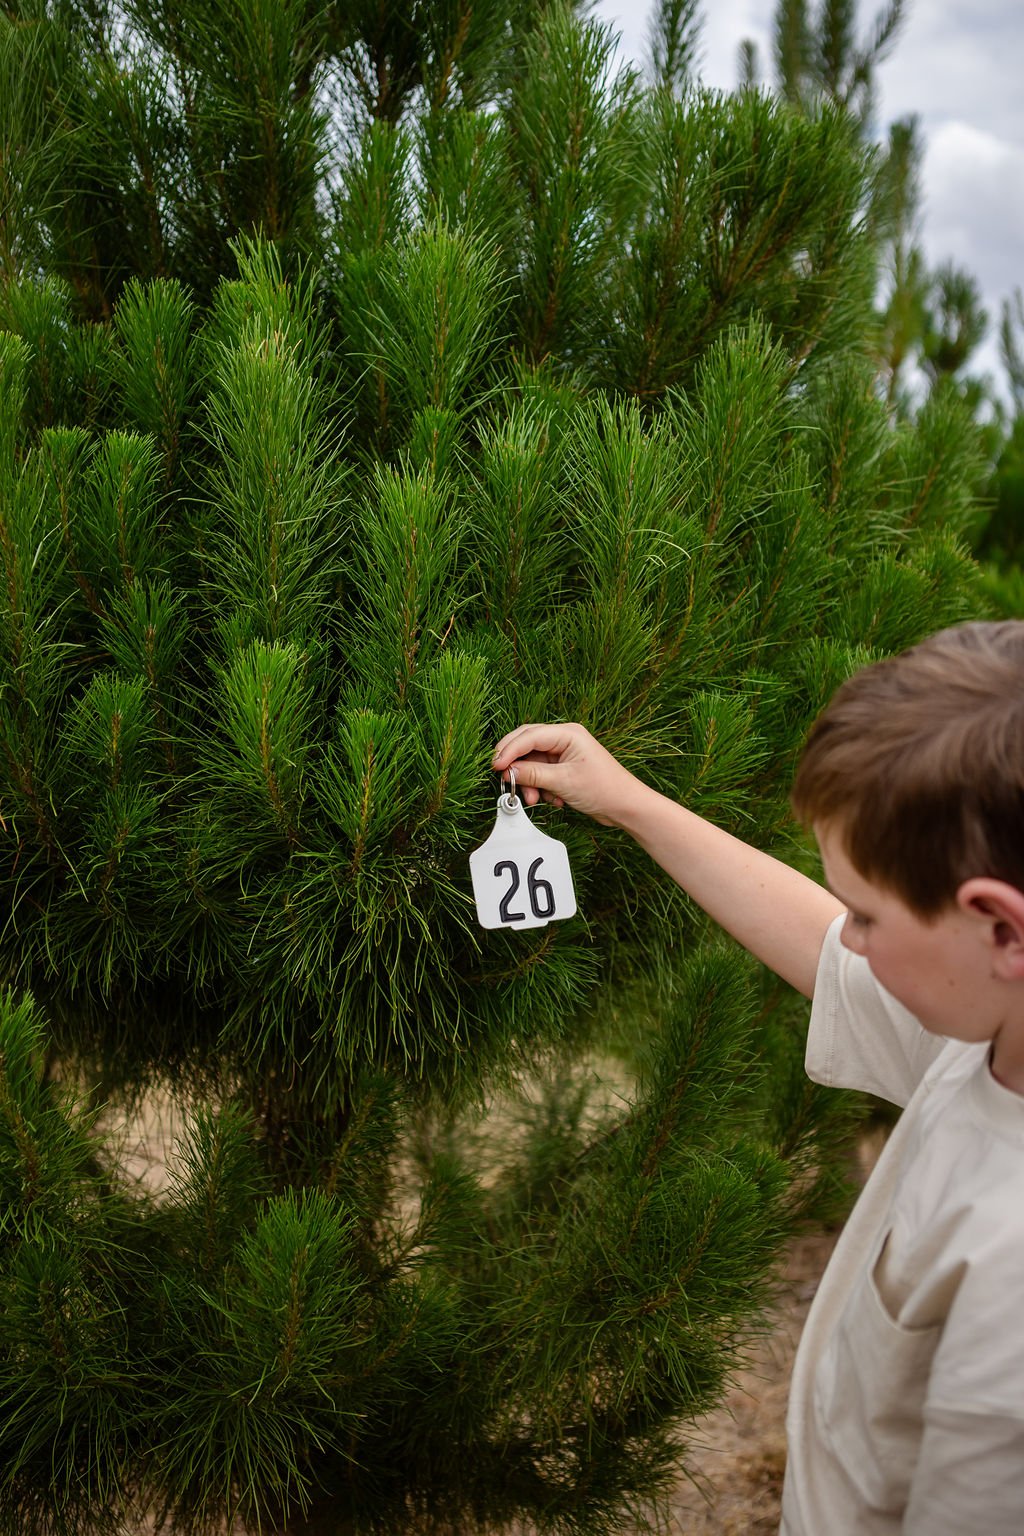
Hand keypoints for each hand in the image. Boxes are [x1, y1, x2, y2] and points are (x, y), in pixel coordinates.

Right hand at [491, 723, 642, 826]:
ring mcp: (564, 754)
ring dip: (530, 782)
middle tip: (505, 780)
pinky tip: (552, 799)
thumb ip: (533, 775)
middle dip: (517, 766)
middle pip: (527, 745)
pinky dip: (541, 787)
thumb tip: (508, 771)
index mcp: (568, 733)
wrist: (625, 806)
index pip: (529, 736)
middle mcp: (564, 739)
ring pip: (533, 763)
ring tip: (536, 799)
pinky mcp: (564, 768)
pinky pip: (541, 774)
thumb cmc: (604, 789)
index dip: (509, 750)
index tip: (496, 766)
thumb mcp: (563, 782)